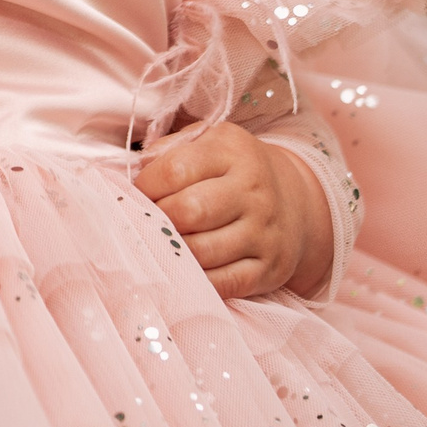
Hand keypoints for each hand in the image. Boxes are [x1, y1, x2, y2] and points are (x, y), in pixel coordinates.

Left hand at [135, 121, 333, 298]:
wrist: (295, 199)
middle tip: (148, 222)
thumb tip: (131, 177)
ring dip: (172, 251)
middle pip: (190, 211)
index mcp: (232, 152)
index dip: (146, 186)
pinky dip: (196, 281)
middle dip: (157, 220)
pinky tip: (183, 270)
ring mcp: (264, 232)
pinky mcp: (269, 268)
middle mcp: (253, 191)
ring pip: (203, 251)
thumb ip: (168, 151)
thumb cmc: (232, 169)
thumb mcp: (207, 143)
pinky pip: (224, 283)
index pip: (175, 170)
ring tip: (161, 244)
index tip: (138, 193)